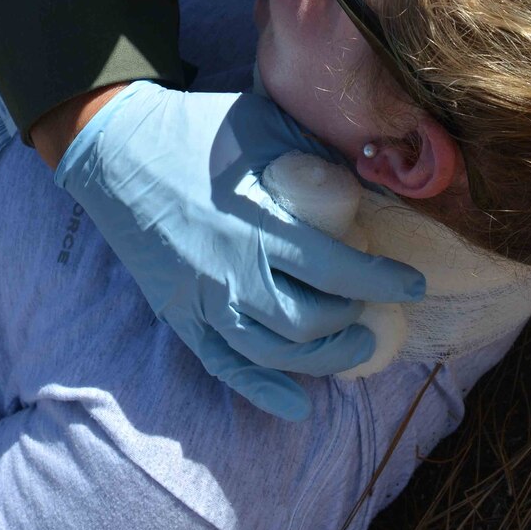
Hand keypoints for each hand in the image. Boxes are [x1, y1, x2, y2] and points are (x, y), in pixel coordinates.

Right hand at [55, 84, 425, 419]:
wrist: (117, 149)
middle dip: (353, 323)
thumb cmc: (196, 131)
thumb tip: (368, 178)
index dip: (383, 282)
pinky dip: (262, 390)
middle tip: (377, 311)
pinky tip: (296, 404)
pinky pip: (224, 365)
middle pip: (310, 322)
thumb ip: (314, 156)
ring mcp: (203, 299)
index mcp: (260, 225)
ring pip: (273, 353)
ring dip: (322, 359)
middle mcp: (233, 272)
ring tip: (352, 346)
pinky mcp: (180, 314)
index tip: (413, 284)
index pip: (337, 270)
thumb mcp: (264, 126)